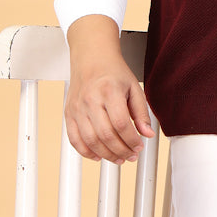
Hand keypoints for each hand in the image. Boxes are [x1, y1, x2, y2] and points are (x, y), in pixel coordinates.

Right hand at [64, 15, 155, 162]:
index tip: (139, 146)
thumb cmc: (113, 72)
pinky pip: (74, 139)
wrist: (91, 58)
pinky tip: (98, 156)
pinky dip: (86, 151)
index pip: (121, 123)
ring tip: (119, 158)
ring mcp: (77, 108)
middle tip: (131, 156)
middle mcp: (90, 100)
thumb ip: (141, 112)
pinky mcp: (69, 113)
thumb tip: (147, 134)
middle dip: (121, 150)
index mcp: (109, 91)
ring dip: (106, 155)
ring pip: (90, 140)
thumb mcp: (134, 88)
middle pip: (105, 135)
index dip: (131, 140)